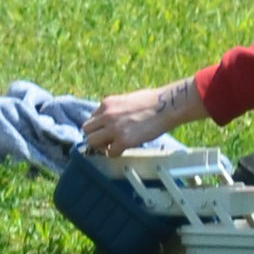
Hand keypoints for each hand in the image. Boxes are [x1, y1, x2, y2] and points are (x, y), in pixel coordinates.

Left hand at [78, 80, 198, 158]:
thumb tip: (110, 120)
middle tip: (106, 141)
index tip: (106, 131)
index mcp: (107, 103)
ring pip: (92, 142)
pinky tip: (123, 149)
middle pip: (86, 131)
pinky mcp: (124, 140)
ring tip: (113, 146)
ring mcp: (114, 128)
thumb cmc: (152, 101)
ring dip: (101, 146)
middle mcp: (107, 115)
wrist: (166, 105)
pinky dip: (115, 153)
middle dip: (95, 137)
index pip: (91, 119)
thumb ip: (114, 109)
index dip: (98, 127)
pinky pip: (110, 153)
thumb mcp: (126, 99)